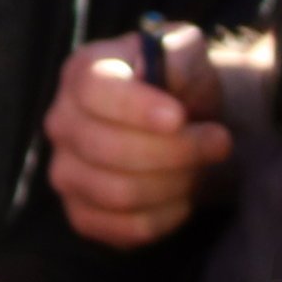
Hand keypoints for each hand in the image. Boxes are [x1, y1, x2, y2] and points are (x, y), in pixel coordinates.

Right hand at [41, 24, 232, 249]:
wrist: (183, 126)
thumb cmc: (180, 87)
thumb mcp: (188, 54)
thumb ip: (178, 52)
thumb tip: (162, 73)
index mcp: (82, 73)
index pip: (94, 91)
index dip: (135, 108)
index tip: (179, 118)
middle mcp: (62, 122)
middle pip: (106, 148)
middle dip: (175, 150)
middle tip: (219, 142)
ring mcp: (65, 171)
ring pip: (117, 192)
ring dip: (174, 183)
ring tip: (200, 168)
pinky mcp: (81, 213)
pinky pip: (122, 229)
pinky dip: (164, 218)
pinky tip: (182, 197)